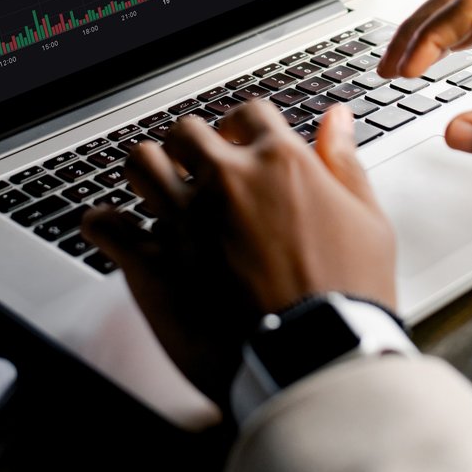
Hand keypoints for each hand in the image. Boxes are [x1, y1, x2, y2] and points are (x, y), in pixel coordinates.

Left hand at [81, 102, 395, 405]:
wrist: (314, 360)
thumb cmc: (347, 297)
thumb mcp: (366, 221)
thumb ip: (344, 163)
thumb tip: (335, 118)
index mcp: (280, 163)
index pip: (249, 110)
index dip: (243, 123)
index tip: (241, 139)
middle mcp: (227, 181)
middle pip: (187, 131)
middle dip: (191, 147)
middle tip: (197, 169)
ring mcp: (185, 220)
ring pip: (140, 162)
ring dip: (147, 173)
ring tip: (157, 189)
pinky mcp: (153, 264)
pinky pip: (105, 224)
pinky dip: (104, 223)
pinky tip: (115, 228)